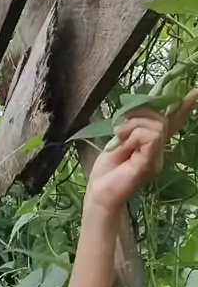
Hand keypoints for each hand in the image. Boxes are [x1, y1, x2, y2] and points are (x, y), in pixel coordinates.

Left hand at [86, 91, 197, 213]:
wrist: (99, 194)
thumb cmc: (106, 171)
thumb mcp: (118, 140)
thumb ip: (132, 126)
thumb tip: (139, 111)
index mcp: (151, 144)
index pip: (171, 123)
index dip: (184, 107)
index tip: (197, 92)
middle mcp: (159, 150)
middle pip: (161, 118)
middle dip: (138, 115)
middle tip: (120, 130)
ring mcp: (157, 157)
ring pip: (157, 125)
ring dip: (134, 126)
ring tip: (120, 140)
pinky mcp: (151, 162)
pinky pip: (151, 136)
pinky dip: (135, 136)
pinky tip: (125, 146)